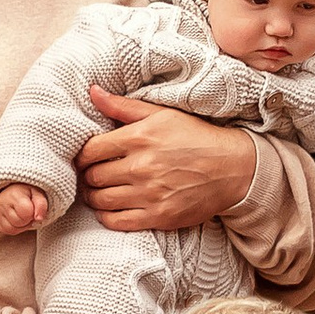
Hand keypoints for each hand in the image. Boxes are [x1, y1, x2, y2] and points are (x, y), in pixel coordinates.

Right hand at [0, 182, 48, 234]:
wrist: (12, 191)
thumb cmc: (27, 193)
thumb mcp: (37, 193)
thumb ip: (41, 204)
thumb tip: (39, 219)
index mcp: (14, 194)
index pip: (26, 213)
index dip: (33, 213)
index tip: (33, 207)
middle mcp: (2, 203)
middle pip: (19, 222)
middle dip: (27, 220)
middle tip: (28, 212)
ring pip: (12, 229)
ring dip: (22, 226)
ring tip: (23, 216)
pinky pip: (7, 231)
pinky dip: (15, 229)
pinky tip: (18, 220)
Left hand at [76, 89, 256, 231]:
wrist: (233, 169)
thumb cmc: (196, 137)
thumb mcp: (162, 114)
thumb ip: (123, 106)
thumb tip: (92, 91)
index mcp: (140, 138)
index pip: (90, 150)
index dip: (82, 156)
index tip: (85, 159)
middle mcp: (142, 167)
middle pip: (93, 177)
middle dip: (88, 176)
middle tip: (92, 175)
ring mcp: (150, 194)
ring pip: (101, 200)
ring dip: (94, 197)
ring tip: (99, 191)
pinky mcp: (158, 216)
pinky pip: (116, 222)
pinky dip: (106, 217)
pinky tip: (111, 208)